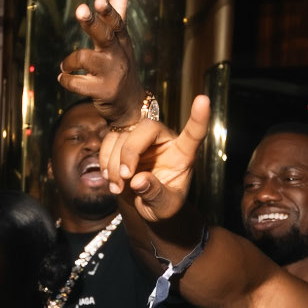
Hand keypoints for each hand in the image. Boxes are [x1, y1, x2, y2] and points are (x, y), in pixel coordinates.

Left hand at [59, 0, 141, 122]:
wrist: (130, 105)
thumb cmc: (121, 66)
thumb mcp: (122, 41)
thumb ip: (119, 12)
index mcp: (121, 41)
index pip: (117, 23)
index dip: (108, 11)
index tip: (99, 0)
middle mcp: (118, 55)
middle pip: (103, 35)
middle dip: (91, 22)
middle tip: (80, 10)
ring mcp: (111, 74)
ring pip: (84, 58)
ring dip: (68, 61)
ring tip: (65, 66)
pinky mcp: (103, 92)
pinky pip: (76, 83)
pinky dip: (65, 79)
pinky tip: (63, 78)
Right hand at [101, 95, 211, 224]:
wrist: (145, 205)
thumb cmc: (163, 204)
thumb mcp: (165, 206)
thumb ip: (155, 194)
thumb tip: (138, 181)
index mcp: (183, 153)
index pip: (194, 133)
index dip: (199, 117)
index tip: (203, 100)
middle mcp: (163, 141)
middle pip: (147, 128)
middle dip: (130, 151)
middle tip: (125, 177)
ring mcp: (143, 140)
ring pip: (123, 136)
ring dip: (114, 163)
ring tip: (117, 188)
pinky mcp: (123, 143)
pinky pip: (109, 140)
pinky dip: (104, 160)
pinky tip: (110, 179)